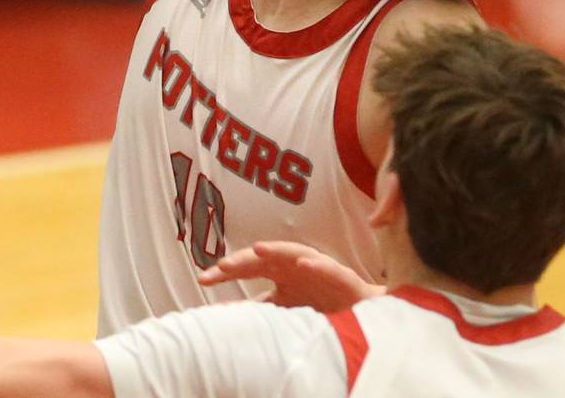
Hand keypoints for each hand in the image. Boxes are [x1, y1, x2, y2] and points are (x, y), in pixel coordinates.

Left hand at [198, 241, 383, 311]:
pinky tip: (304, 263)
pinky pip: (326, 267)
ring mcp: (314, 267)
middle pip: (263, 258)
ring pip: (292, 254)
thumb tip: (224, 314)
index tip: (203, 279)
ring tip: (258, 249)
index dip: (225, 273)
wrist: (360, 311)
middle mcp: (292, 266)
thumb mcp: (284, 308)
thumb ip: (258, 309)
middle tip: (222, 266)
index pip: (246, 269)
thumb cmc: (319, 304)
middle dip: (243, 260)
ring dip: (275, 250)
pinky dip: (315, 264)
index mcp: (278, 273)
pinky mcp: (338, 275)